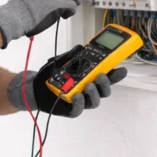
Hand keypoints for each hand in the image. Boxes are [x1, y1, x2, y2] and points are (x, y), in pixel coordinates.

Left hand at [8, 60, 127, 117]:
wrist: (34, 87)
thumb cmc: (51, 75)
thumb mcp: (60, 62)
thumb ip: (70, 56)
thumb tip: (80, 47)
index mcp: (89, 78)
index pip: (106, 77)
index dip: (115, 75)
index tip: (121, 69)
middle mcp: (88, 90)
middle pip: (104, 91)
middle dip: (105, 84)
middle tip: (100, 76)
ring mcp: (81, 100)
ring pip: (95, 101)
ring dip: (94, 93)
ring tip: (87, 86)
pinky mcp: (71, 110)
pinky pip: (79, 109)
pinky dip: (79, 103)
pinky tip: (76, 96)